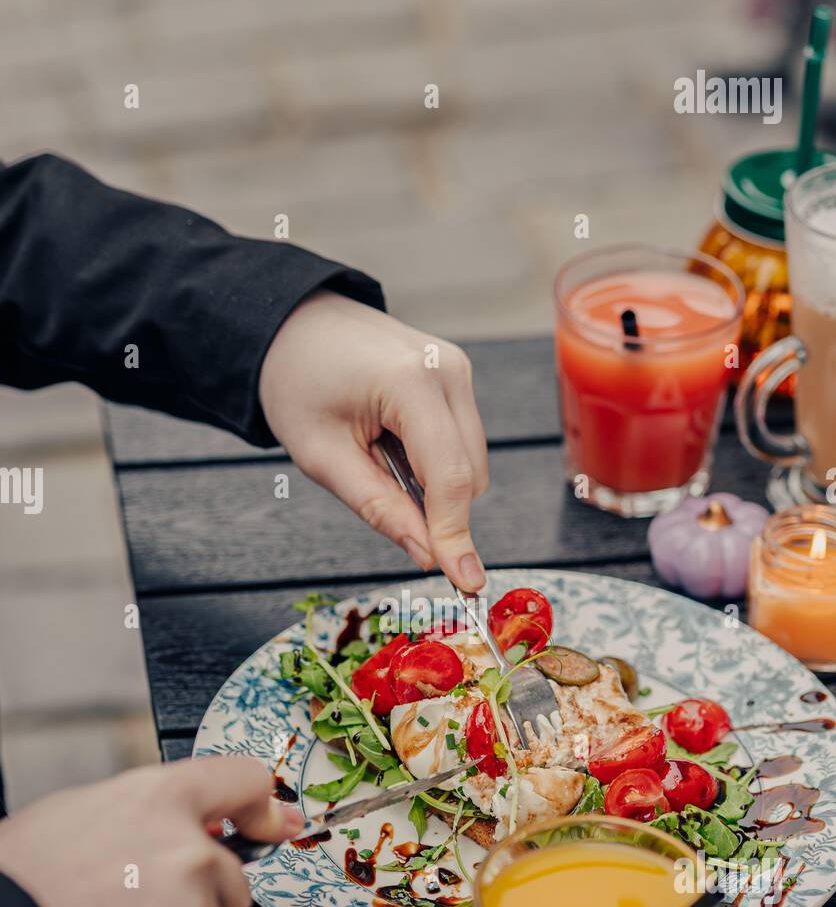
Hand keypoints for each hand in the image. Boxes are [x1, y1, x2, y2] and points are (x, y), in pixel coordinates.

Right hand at [0, 757, 301, 906]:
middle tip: (139, 902)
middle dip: (205, 894)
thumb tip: (175, 820)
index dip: (262, 805)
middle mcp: (190, 853)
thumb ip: (143, 811)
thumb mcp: (76, 810)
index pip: (244, 780)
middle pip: (235, 878)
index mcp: (162, 800)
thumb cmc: (22, 879)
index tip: (275, 822)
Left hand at [259, 291, 488, 591]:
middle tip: (375, 490)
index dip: (455, 535)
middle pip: (471, 475)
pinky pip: (461, 441)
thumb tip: (427, 554)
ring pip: (471, 462)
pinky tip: (390, 440)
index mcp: (412, 382)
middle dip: (437, 506)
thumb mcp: (322, 456)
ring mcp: (457, 369)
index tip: (465, 582)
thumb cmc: (296, 382)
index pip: (451, 477)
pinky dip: (432, 460)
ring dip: (433, 483)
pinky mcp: (455, 375)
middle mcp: (448, 371)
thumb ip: (379, 508)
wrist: (292, 324)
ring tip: (376, 454)